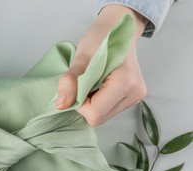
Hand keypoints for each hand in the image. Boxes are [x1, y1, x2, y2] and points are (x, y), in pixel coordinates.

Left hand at [56, 4, 147, 125]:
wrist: (116, 28)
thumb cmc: (99, 38)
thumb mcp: (81, 57)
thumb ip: (70, 81)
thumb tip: (61, 105)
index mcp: (126, 83)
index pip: (95, 113)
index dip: (80, 103)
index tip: (79, 85)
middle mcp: (134, 94)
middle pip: (99, 117)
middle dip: (86, 104)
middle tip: (85, 82)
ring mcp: (134, 97)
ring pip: (103, 116)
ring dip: (91, 103)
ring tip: (93, 81)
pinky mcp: (131, 98)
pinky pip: (107, 110)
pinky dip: (98, 101)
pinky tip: (99, 85)